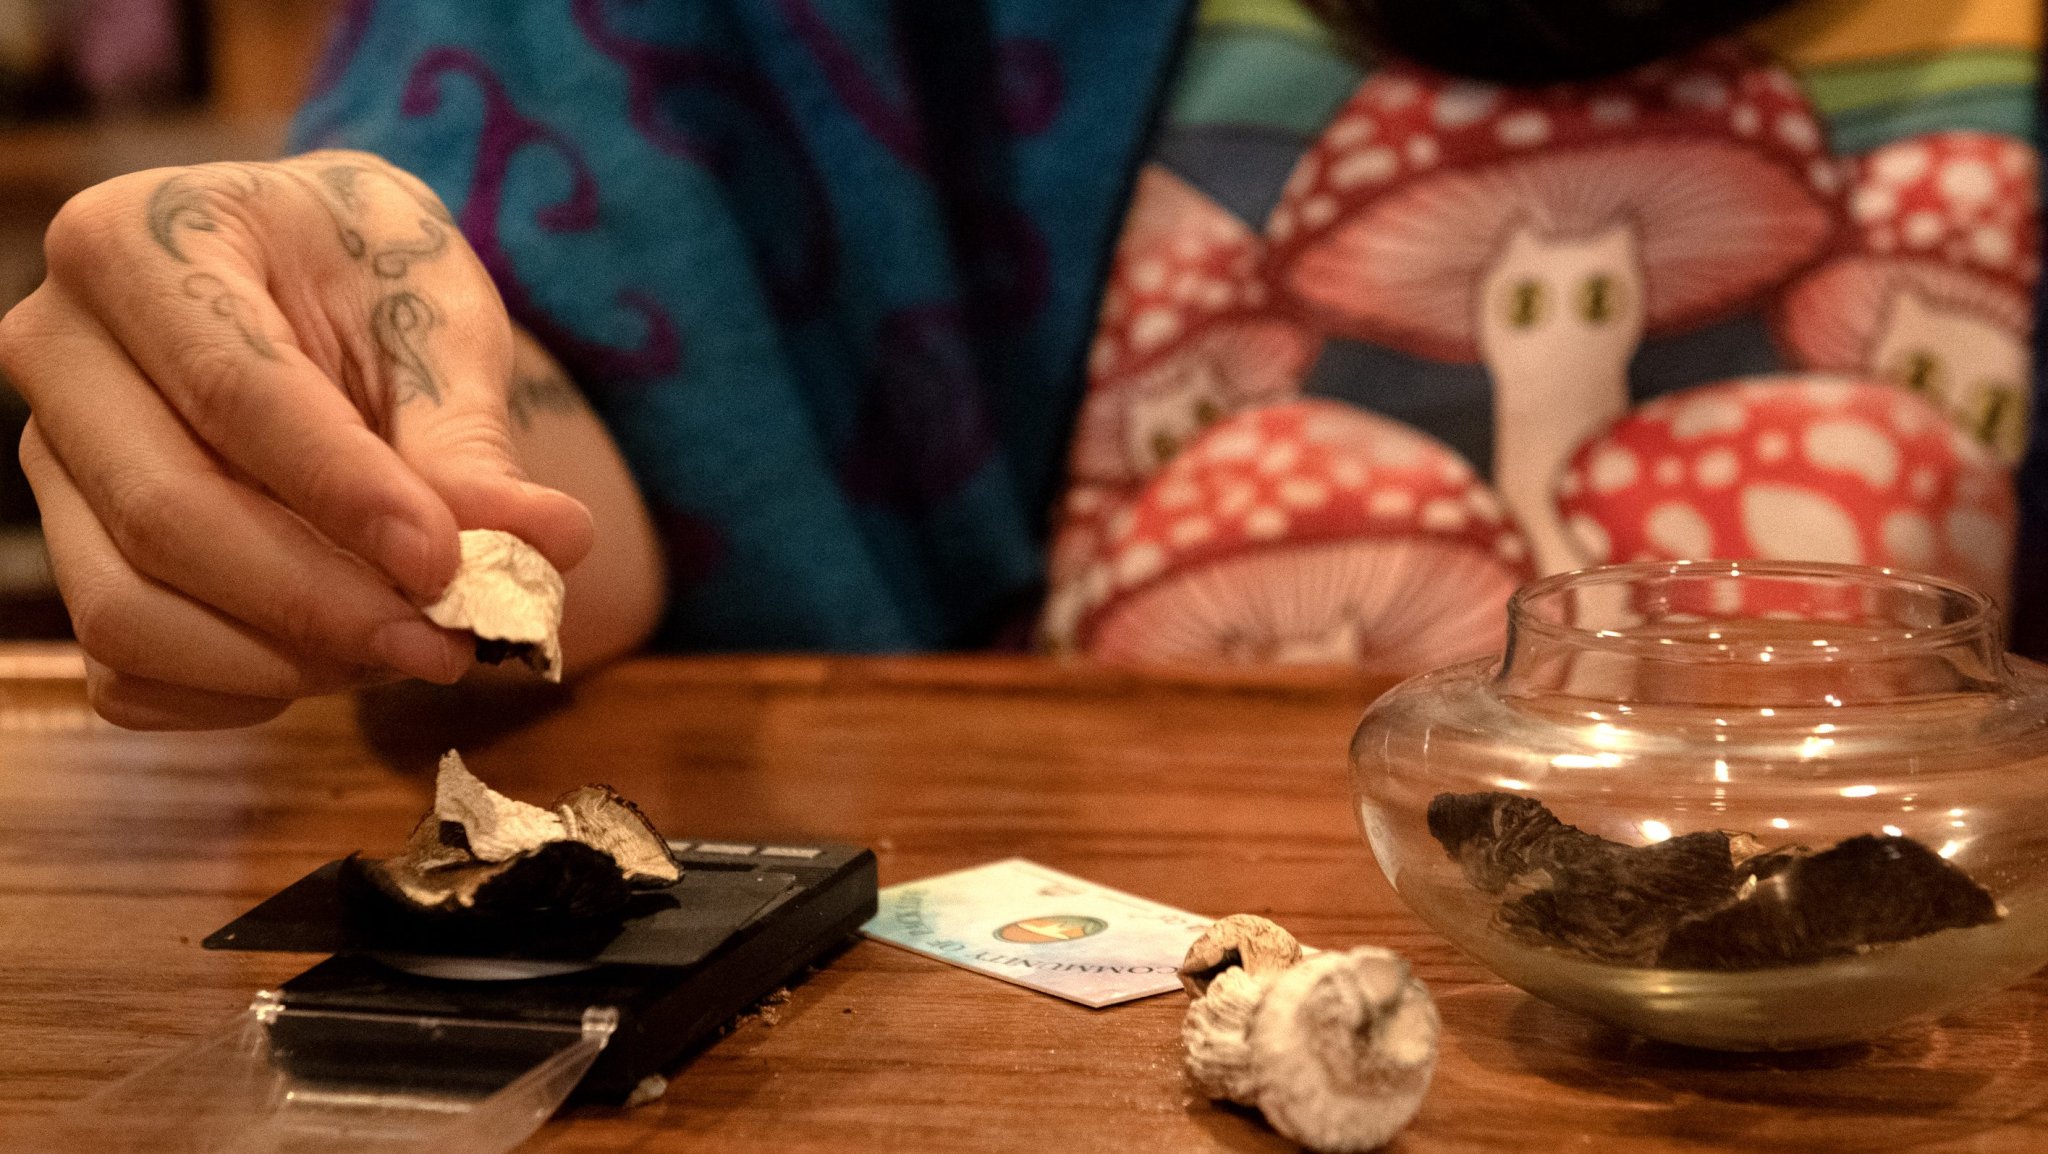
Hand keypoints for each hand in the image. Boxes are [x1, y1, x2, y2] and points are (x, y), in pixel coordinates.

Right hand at [1, 151, 593, 727]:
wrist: (313, 285)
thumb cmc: (369, 277)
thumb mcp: (437, 311)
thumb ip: (473, 432)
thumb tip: (551, 542)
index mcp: (139, 243)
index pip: (234, 393)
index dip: (345, 496)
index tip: (447, 563)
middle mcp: (60, 350)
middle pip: (168, 517)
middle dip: (322, 604)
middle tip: (453, 642)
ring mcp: (49, 464)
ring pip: (130, 614)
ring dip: (288, 662)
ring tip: (414, 647)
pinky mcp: (69, 555)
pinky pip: (131, 673)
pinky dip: (244, 693)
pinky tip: (342, 657)